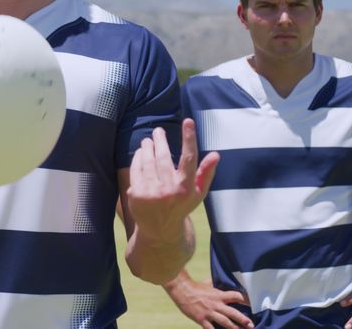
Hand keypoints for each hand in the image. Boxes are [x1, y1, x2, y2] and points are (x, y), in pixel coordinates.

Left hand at [126, 120, 218, 242]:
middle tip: (158, 130)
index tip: (188, 121)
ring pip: (148, 161)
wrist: (160, 230)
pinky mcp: (136, 194)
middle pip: (163, 157)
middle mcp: (169, 190)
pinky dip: (138, 158)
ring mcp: (151, 192)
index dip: (189, 138)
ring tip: (148, 140)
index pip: (189, 159)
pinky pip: (136, 169)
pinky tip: (140, 152)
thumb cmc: (182, 206)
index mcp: (186, 188)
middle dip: (160, 140)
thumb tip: (215, 154)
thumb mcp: (198, 193)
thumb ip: (206, 173)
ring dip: (147, 147)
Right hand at [167, 275, 252, 328]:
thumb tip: (224, 281)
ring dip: (234, 328)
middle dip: (243, 319)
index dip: (245, 299)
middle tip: (251, 325)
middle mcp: (216, 304)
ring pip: (225, 322)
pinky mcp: (201, 319)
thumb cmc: (195, 286)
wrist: (181, 290)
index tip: (251, 304)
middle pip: (233, 312)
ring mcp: (209, 313)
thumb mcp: (209, 283)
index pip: (236, 296)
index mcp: (219, 295)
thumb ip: (218, 286)